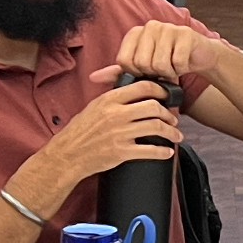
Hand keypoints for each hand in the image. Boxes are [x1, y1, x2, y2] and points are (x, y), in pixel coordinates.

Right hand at [22, 79, 181, 196]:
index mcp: (110, 100)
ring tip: (175, 135)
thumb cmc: (79, 132)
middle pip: (153, 107)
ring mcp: (120, 133)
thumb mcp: (94, 107)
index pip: (143, 87)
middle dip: (168, 113)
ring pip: (156, 127)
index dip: (160, 90)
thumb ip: (113, 99)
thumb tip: (133, 93)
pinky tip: (167, 152)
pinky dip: (163, 152)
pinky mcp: (121, 152)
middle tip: (172, 119)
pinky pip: (150, 150)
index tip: (167, 96)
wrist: (67, 155)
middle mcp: (116, 114)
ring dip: (171, 132)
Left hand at [86, 21, 224, 85]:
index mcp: (135, 32)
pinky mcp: (185, 34)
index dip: (136, 73)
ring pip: (160, 64)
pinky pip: (177, 62)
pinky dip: (181, 69)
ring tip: (172, 66)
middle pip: (142, 63)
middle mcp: (150, 26)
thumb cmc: (168, 62)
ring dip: (169, 73)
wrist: (198, 56)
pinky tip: (184, 63)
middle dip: (154, 74)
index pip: (125, 61)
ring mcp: (168, 28)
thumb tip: (93, 77)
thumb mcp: (142, 69)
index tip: (146, 72)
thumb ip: (118, 73)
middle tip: (163, 69)